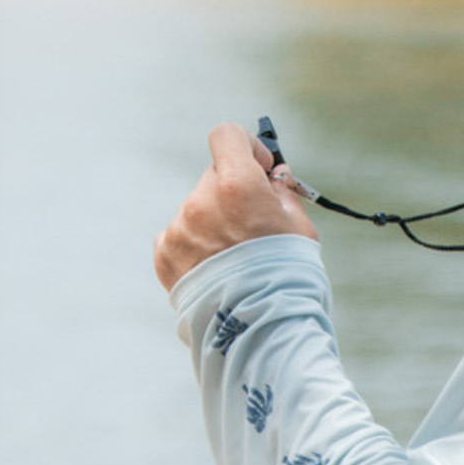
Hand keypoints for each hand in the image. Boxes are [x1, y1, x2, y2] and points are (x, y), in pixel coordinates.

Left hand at [155, 122, 316, 289]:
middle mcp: (201, 201)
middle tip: (253, 223)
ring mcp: (179, 229)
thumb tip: (274, 177)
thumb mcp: (299, 228)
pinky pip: (178, 236)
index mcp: (237, 186)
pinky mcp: (164, 255)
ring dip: (214, 222)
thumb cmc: (287, 276)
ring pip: (197, 209)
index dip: (245, 146)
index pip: (226, 136)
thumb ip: (282, 194)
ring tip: (235, 258)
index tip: (260, 168)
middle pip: (214, 177)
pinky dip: (194, 245)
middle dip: (233, 192)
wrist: (259, 328)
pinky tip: (215, 268)